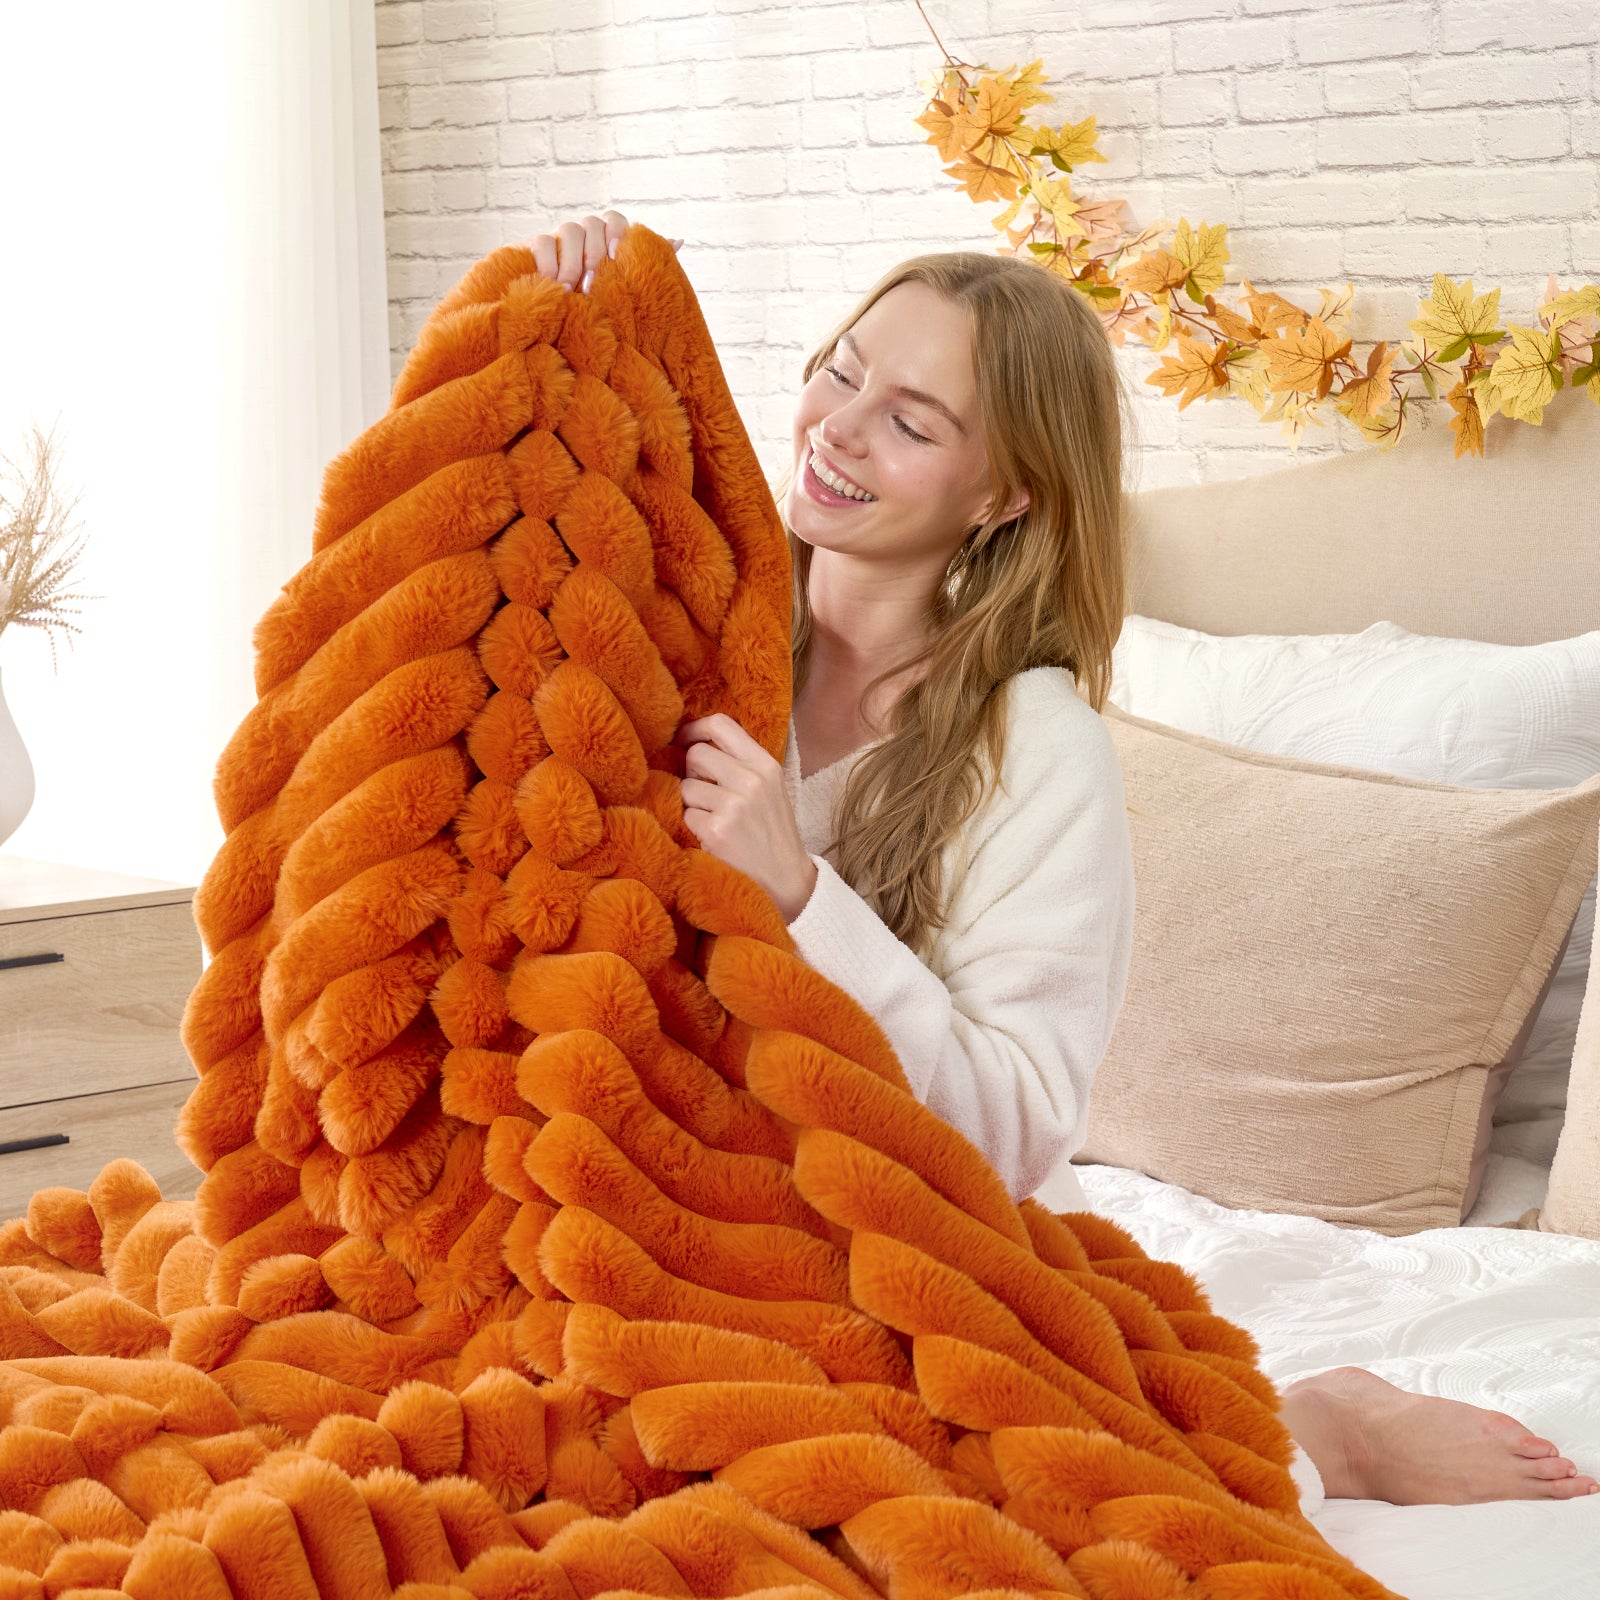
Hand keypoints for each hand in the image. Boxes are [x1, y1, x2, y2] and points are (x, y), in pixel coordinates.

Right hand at [521, 211, 682, 293]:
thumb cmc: (602, 302)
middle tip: (591, 286)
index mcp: (607, 238)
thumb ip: (649, 262)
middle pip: (592, 224)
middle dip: (593, 255)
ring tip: (571, 290)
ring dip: (572, 262)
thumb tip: (679, 240)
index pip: (615, 219)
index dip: (617, 233)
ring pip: (568, 229)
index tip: (616, 256)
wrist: (557, 315)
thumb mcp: (628, 286)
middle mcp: (585, 234)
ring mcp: (559, 239)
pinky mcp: (534, 247)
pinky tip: (553, 285)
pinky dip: (548, 263)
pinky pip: (542, 242)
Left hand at [676, 713, 818, 922]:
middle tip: (705, 792)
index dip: (694, 728)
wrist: (786, 880)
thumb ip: (741, 763)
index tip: (684, 740)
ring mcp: (734, 805)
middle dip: (692, 772)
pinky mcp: (716, 831)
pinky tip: (713, 837)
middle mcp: (751, 780)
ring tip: (714, 818)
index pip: (721, 724)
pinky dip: (693, 826)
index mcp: (766, 765)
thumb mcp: (770, 788)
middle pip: (697, 754)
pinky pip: (686, 815)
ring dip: (692, 803)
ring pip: (686, 787)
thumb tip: (695, 742)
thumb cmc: (772, 832)